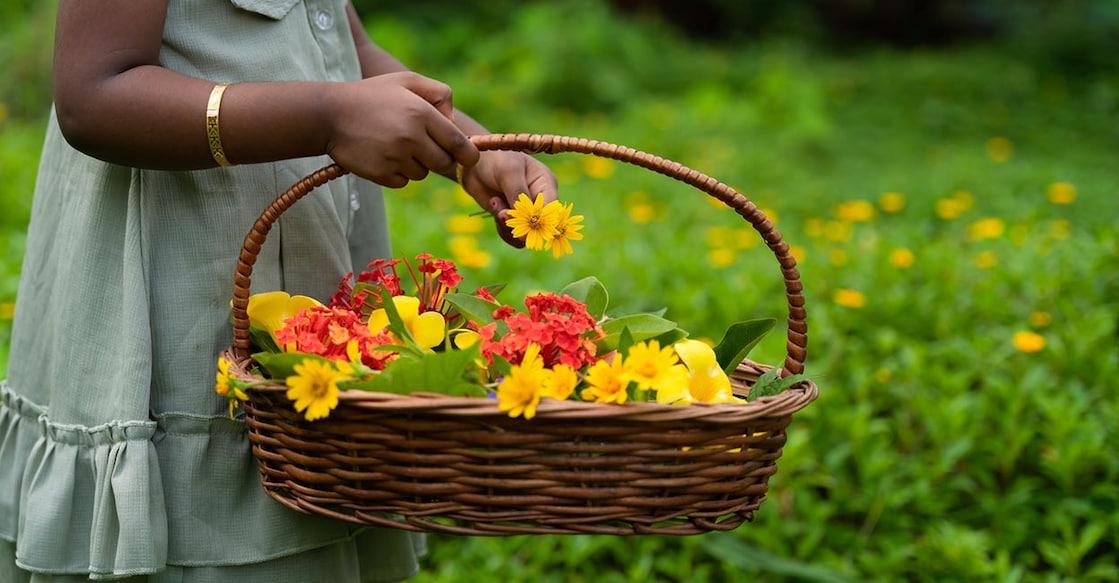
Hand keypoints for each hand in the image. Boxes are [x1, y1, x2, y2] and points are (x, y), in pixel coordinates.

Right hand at [324, 72, 479, 187]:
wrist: (329, 114)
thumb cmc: (373, 95)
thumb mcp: (406, 80)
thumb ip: (439, 93)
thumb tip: (455, 122)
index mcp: (421, 113)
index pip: (459, 143)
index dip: (469, 154)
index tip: (470, 158)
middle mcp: (410, 136)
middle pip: (444, 163)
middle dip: (440, 158)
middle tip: (424, 147)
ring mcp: (394, 157)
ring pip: (423, 174)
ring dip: (416, 164)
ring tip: (395, 145)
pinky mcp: (380, 173)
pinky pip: (403, 182)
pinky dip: (398, 174)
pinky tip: (383, 156)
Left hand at [458, 151, 558, 247]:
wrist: (474, 161)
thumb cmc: (496, 159)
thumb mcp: (508, 172)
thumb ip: (518, 194)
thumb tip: (527, 220)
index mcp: (546, 184)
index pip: (552, 211)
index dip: (540, 221)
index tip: (522, 222)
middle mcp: (540, 200)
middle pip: (539, 227)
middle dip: (519, 224)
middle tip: (501, 211)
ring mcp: (526, 212)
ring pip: (525, 235)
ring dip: (507, 224)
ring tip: (495, 200)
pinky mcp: (513, 220)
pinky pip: (512, 236)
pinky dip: (501, 227)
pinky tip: (493, 204)